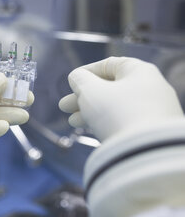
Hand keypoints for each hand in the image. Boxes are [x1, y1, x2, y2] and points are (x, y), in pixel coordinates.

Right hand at [59, 57, 183, 140]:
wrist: (146, 151)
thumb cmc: (116, 112)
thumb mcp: (91, 91)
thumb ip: (80, 80)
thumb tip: (77, 78)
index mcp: (140, 71)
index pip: (109, 65)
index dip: (86, 72)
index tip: (71, 81)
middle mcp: (150, 88)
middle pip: (110, 88)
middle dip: (83, 97)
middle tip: (63, 106)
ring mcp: (153, 110)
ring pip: (115, 106)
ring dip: (90, 111)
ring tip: (72, 121)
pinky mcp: (151, 130)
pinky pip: (124, 121)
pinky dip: (106, 122)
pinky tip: (89, 129)